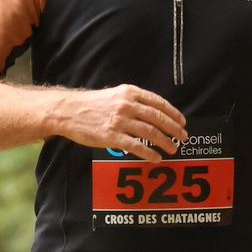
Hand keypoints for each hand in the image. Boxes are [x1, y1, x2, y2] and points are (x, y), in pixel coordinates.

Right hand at [48, 84, 186, 158]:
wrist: (68, 111)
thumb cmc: (91, 104)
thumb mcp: (114, 95)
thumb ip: (132, 101)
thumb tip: (152, 112)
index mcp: (130, 93)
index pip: (158, 103)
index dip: (173, 113)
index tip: (182, 121)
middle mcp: (127, 105)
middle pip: (158, 118)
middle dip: (174, 129)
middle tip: (183, 137)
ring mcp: (120, 121)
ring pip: (150, 133)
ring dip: (165, 142)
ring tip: (172, 149)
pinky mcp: (112, 137)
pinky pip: (136, 147)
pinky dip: (149, 153)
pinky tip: (156, 158)